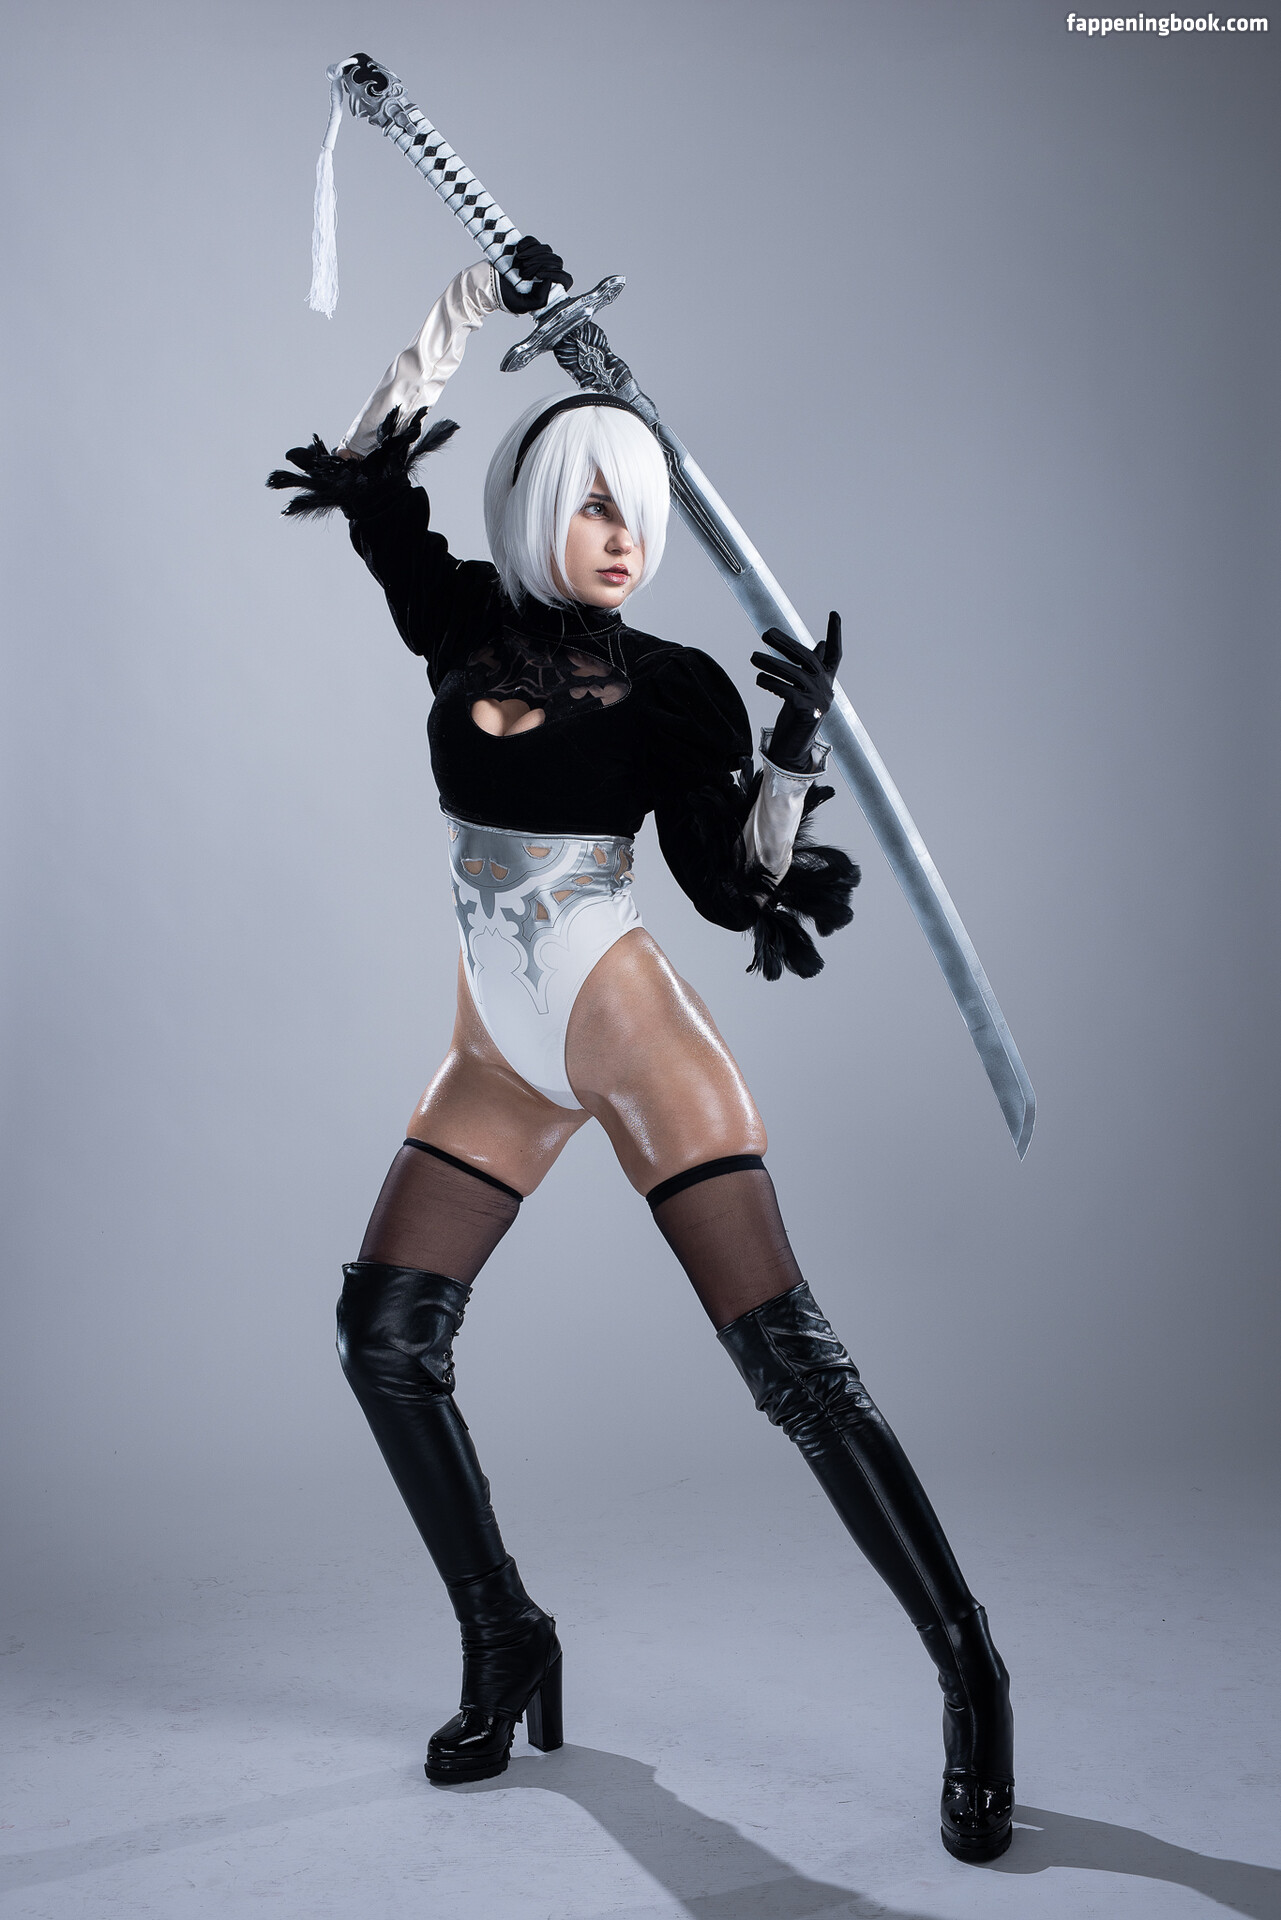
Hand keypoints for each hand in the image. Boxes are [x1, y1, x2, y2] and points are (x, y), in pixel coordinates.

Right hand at [499, 236, 571, 313]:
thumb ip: (540, 299)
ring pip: (547, 249)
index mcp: (547, 287)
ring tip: (518, 263)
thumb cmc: (505, 297)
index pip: (565, 278)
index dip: (557, 275)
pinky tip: (518, 251)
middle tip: (523, 272)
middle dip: (540, 264)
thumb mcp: (524, 305)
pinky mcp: (526, 248)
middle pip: (557, 261)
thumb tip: (550, 280)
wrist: (487, 283)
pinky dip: (527, 244)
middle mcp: (544, 272)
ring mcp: (536, 259)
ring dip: (533, 255)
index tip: (539, 276)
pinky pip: (534, 241)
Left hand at [751, 611, 842, 772]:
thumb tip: (820, 644)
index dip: (835, 634)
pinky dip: (772, 683)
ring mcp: (819, 701)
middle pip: (807, 659)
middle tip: (766, 633)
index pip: (835, 654)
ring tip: (753, 657)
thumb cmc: (796, 716)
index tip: (834, 613)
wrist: (793, 750)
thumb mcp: (803, 689)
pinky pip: (787, 691)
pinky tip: (759, 678)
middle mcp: (826, 688)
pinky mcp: (807, 712)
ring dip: (771, 663)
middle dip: (786, 643)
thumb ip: (809, 668)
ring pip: (793, 674)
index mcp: (826, 681)